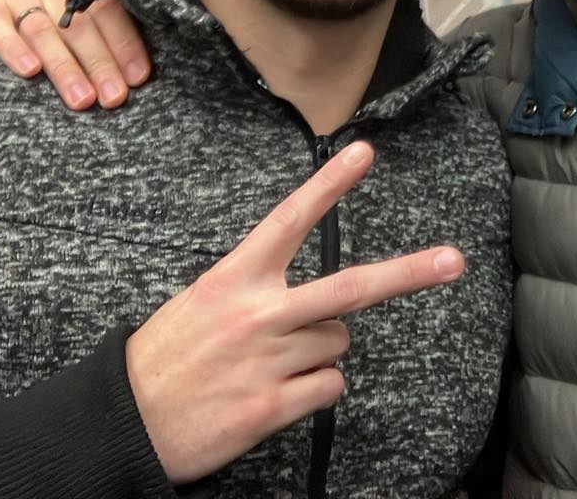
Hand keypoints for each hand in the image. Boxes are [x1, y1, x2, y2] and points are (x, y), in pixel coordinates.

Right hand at [0, 0, 151, 108]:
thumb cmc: (73, 5)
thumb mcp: (98, 6)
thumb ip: (116, 28)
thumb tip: (136, 74)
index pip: (108, 5)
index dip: (124, 44)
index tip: (136, 77)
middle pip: (77, 19)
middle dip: (98, 62)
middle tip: (112, 94)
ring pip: (42, 29)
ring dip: (65, 67)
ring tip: (82, 96)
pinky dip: (14, 49)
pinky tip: (31, 71)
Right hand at [127, 141, 465, 482]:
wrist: (124, 423)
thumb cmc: (166, 359)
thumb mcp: (202, 304)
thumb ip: (256, 291)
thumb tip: (314, 300)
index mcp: (234, 280)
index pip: (289, 221)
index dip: (329, 186)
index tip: (364, 153)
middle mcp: (258, 316)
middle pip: (350, 289)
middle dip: (408, 273)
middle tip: (452, 261)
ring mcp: (269, 362)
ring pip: (337, 343)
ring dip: (317, 353)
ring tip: (269, 363)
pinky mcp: (273, 407)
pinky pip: (330, 388)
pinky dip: (314, 391)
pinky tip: (275, 393)